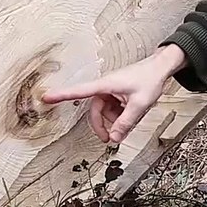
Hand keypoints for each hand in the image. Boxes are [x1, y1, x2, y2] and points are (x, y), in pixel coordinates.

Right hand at [40, 45, 185, 143]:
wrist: (160, 68)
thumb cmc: (150, 79)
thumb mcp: (140, 104)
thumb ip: (126, 122)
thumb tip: (114, 137)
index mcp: (105, 85)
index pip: (79, 91)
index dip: (61, 95)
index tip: (46, 97)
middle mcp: (105, 87)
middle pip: (96, 111)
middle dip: (103, 125)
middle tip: (110, 139)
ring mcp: (111, 91)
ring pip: (106, 112)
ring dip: (116, 119)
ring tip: (132, 118)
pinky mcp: (117, 94)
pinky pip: (114, 110)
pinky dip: (121, 115)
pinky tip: (132, 113)